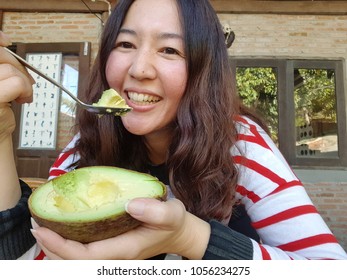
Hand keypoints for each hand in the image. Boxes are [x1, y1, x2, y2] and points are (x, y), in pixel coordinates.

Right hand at [0, 31, 33, 140]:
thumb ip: (0, 65)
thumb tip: (5, 44)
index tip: (6, 42)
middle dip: (17, 65)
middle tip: (26, 80)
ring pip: (10, 70)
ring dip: (24, 82)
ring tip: (22, 95)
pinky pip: (17, 83)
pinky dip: (26, 90)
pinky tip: (23, 100)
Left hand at [31, 198, 210, 259]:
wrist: (178, 233)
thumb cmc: (174, 223)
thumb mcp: (172, 213)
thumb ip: (156, 210)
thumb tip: (130, 204)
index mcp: (126, 249)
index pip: (86, 255)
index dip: (61, 246)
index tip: (42, 229)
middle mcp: (114, 255)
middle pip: (74, 262)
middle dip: (51, 247)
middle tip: (35, 225)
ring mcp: (111, 252)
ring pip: (76, 259)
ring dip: (56, 246)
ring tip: (41, 226)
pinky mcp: (110, 245)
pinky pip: (83, 249)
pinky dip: (68, 241)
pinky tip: (61, 226)